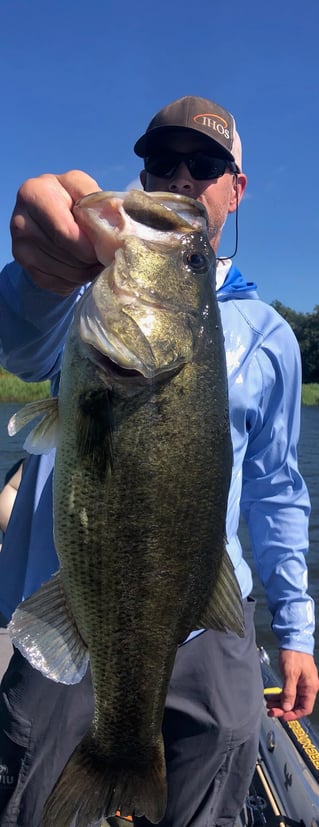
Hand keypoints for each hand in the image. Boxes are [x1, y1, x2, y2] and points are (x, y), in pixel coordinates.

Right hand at [10, 170, 102, 295]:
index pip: (67, 232)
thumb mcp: (84, 190)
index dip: (92, 245)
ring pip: (66, 272)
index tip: (109, 247)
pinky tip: (82, 268)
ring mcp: (20, 247)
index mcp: (35, 193)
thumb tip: (120, 226)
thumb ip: (100, 202)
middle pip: (67, 254)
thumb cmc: (70, 199)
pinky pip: (59, 284)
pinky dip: (76, 281)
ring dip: (88, 271)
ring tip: (96, 260)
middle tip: (106, 256)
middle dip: (92, 259)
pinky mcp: (25, 267)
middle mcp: (21, 221)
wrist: (47, 213)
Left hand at [266, 650, 318, 720]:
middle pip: (297, 705)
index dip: (294, 714)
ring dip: (280, 703)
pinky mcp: (295, 680)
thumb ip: (289, 692)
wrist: (293, 640)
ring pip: (291, 699)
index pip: (305, 708)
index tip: (282, 716)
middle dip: (284, 709)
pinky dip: (280, 696)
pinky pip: (288, 692)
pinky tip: (272, 698)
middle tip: (271, 711)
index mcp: (310, 687)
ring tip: (269, 705)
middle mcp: (307, 687)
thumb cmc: (294, 654)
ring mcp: (301, 684)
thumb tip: (287, 708)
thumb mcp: (290, 674)